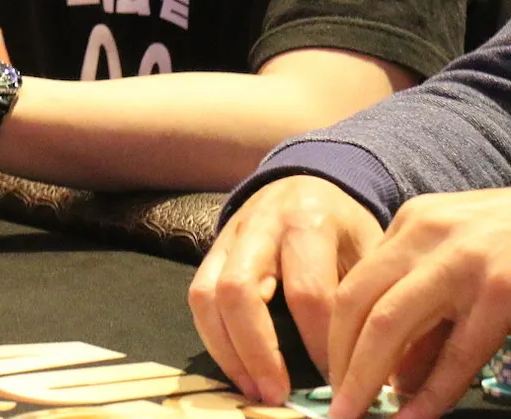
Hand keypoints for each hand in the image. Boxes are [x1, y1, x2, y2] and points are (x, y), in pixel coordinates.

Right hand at [188, 176, 383, 403]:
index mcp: (309, 222)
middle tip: (279, 395)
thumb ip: (368, 300)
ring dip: (228, 350)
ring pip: (207, 294)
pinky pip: (198, 296)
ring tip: (254, 390)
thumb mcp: (371, 250)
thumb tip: (381, 371)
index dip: (321, 345)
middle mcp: (260, 226)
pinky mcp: (211, 250)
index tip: (341, 384)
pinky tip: (239, 369)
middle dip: (257, 351)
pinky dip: (214, 338)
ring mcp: (228, 237)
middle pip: (240, 290)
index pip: (308, 292)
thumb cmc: (346, 226)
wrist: (309, 182)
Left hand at [326, 188, 510, 418]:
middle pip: (357, 302)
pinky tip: (415, 416)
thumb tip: (395, 379)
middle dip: (340, 358)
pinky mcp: (501, 291)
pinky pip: (457, 353)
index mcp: (413, 224)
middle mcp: (427, 236)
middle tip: (338, 404)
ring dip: (366, 376)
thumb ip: (427, 310)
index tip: (334, 373)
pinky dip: (432, 391)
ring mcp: (462, 262)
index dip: (337, 334)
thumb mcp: (462, 257)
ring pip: (390, 324)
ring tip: (356, 413)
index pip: (355, 283)